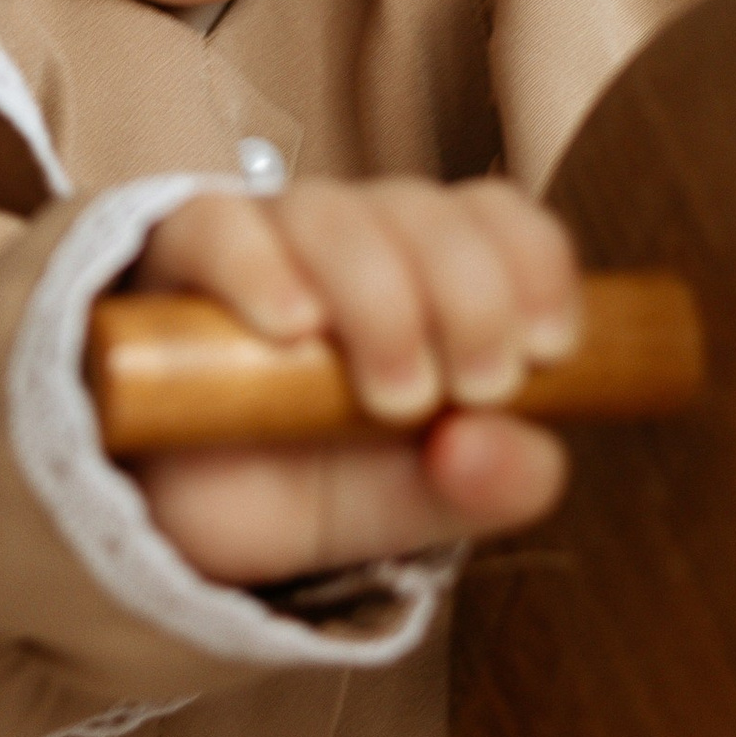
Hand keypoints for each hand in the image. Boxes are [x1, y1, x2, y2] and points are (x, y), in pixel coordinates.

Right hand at [127, 177, 581, 585]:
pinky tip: (290, 325)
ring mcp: (272, 240)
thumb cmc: (326, 485)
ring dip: (380, 297)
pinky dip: (260, 267)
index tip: (548, 351)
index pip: (497, 217)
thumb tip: (486, 446)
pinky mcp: (187, 254)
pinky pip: (219, 226)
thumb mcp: (426, 503)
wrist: (197, 524)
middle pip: (428, 212)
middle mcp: (360, 240)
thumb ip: (492, 483)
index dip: (534, 264)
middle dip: (470, 298)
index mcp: (435, 276)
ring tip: (390, 392)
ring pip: (337, 214)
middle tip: (470, 389)